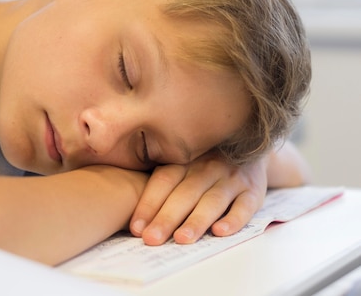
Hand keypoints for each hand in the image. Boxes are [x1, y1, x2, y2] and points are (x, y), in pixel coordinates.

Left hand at [129, 152, 267, 244]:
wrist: (251, 148)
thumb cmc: (205, 164)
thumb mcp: (184, 163)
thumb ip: (162, 183)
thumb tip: (134, 219)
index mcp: (186, 160)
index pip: (163, 180)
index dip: (149, 204)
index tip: (136, 228)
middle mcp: (208, 166)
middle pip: (185, 193)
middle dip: (166, 218)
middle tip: (151, 239)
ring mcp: (232, 178)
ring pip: (212, 200)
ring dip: (196, 220)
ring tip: (182, 239)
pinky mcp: (254, 191)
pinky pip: (245, 206)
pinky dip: (234, 219)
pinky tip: (220, 231)